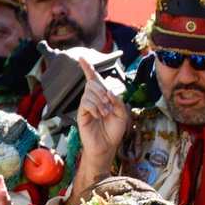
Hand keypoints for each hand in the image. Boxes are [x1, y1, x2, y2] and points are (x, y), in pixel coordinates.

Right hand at [75, 56, 127, 176]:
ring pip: (89, 92)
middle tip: (109, 103)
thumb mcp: (123, 114)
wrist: (106, 146)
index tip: (82, 58)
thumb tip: (108, 92)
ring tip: (105, 113)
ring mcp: (86, 106)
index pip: (94, 79)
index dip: (88, 68)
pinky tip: (99, 116)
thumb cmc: (114, 131)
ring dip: (100, 101)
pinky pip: (86, 103)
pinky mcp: (81, 114)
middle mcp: (93, 99)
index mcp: (103, 97)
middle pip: (93, 83)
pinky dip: (95, 108)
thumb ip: (118, 100)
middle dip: (102, 90)